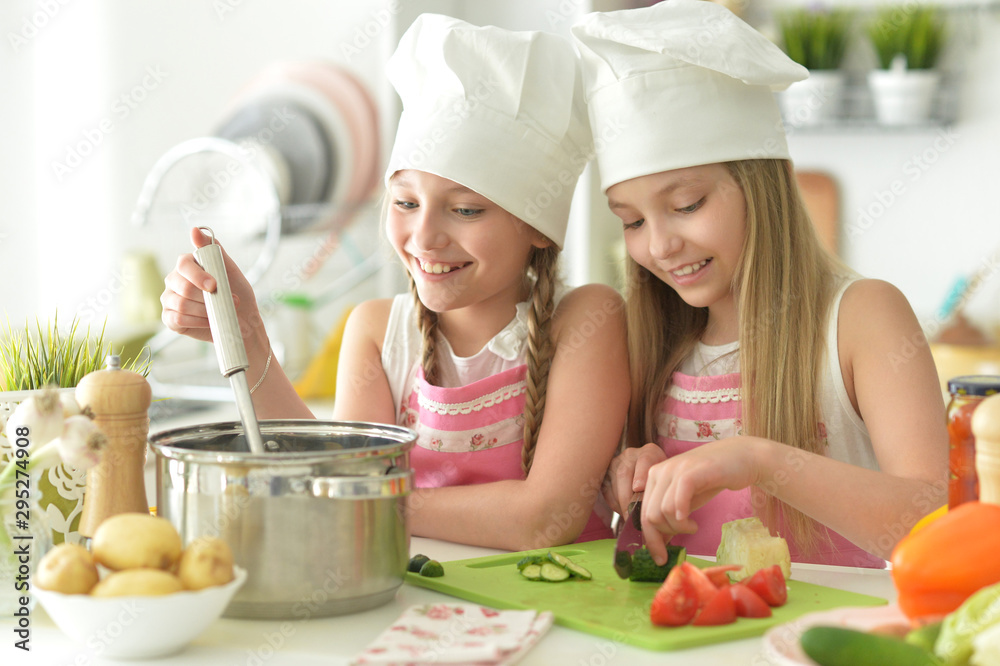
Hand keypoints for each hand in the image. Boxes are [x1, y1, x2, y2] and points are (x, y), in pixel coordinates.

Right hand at [160, 227, 263, 346]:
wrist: (242, 320)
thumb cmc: (235, 292)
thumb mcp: (230, 269)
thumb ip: (213, 249)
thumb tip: (195, 230)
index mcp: (186, 265)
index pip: (183, 265)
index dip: (199, 276)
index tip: (215, 285)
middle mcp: (173, 281)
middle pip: (183, 287)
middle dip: (208, 297)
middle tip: (228, 301)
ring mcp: (169, 300)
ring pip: (182, 304)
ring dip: (206, 310)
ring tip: (220, 311)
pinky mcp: (170, 318)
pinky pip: (179, 319)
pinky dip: (198, 321)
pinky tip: (209, 320)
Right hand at [602, 443, 666, 515]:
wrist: (649, 476)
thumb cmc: (661, 481)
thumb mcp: (666, 482)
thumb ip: (662, 490)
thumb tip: (655, 512)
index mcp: (649, 452)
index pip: (645, 459)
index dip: (640, 474)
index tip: (638, 488)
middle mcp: (631, 454)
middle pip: (624, 472)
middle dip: (627, 497)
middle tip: (631, 516)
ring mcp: (616, 462)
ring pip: (614, 482)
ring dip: (620, 502)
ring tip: (629, 517)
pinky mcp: (606, 473)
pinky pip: (606, 489)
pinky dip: (614, 503)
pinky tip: (622, 511)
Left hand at [641, 437, 764, 563]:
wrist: (741, 457)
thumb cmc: (712, 479)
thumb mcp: (686, 500)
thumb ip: (669, 515)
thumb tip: (658, 542)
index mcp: (653, 476)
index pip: (642, 513)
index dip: (650, 540)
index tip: (660, 558)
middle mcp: (659, 471)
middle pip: (650, 516)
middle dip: (663, 537)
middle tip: (680, 542)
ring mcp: (675, 469)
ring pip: (662, 512)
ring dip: (679, 528)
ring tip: (693, 526)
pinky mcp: (692, 472)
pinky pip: (677, 501)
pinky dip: (682, 518)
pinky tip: (693, 522)